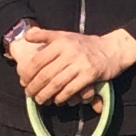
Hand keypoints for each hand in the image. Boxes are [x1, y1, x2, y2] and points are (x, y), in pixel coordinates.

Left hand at [14, 26, 135, 104]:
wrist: (112, 49)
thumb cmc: (85, 44)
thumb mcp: (65, 35)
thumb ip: (45, 35)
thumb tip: (26, 35)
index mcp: (61, 42)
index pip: (38, 60)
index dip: (28, 73)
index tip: (23, 81)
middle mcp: (69, 52)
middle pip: (46, 74)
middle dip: (35, 86)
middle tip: (29, 94)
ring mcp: (80, 64)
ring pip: (57, 83)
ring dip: (46, 94)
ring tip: (40, 100)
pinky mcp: (90, 74)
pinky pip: (71, 89)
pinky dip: (62, 97)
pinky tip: (57, 100)